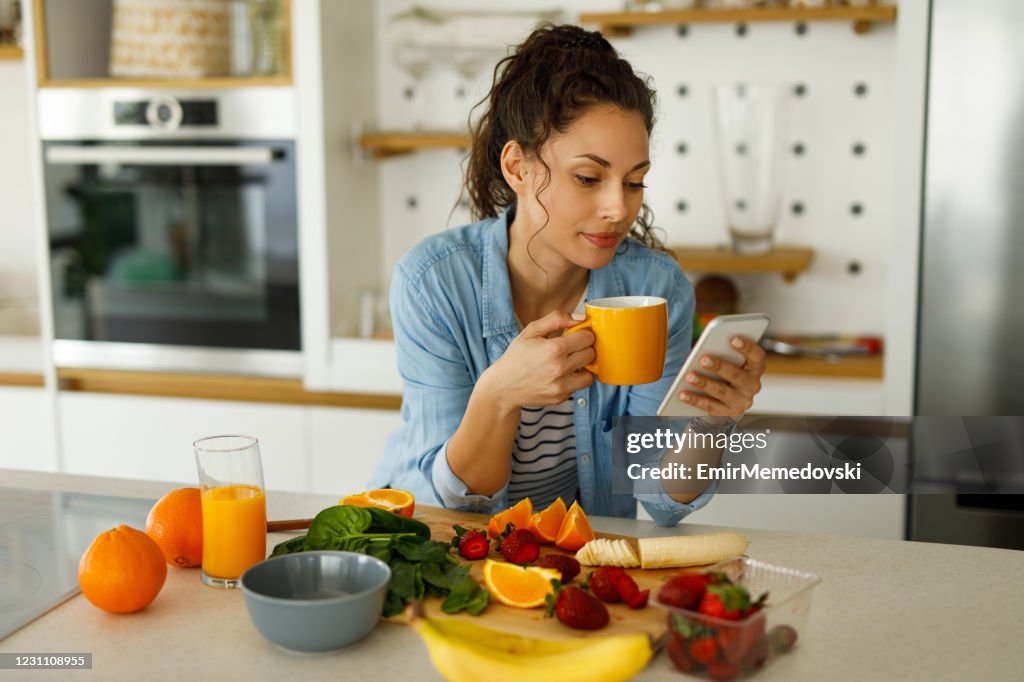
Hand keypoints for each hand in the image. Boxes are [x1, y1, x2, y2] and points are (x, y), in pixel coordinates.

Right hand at [480, 310, 594, 411]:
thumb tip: (581, 317)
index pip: (587, 337)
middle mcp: (559, 368)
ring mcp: (561, 385)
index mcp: (553, 349)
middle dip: (585, 348)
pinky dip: (576, 379)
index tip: (576, 335)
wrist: (503, 386)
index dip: (583, 333)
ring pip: (590, 372)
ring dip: (584, 366)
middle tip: (573, 347)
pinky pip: (580, 385)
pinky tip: (563, 374)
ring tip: (571, 361)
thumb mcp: (531, 331)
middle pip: (591, 353)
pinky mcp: (561, 397)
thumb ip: (556, 319)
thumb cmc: (517, 356)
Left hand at [677, 335, 765, 416]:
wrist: (723, 401)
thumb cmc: (722, 372)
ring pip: (722, 391)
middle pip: (737, 375)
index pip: (757, 356)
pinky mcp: (729, 414)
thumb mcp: (726, 360)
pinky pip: (710, 406)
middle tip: (703, 358)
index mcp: (755, 367)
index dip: (747, 347)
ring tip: (689, 376)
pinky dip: (695, 400)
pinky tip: (682, 394)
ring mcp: (742, 401)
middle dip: (719, 366)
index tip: (732, 338)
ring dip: (704, 383)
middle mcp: (752, 385)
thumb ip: (722, 353)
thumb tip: (705, 350)